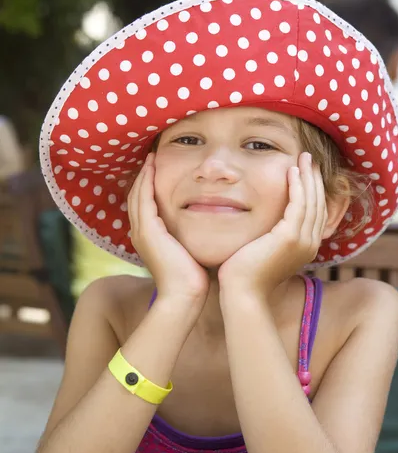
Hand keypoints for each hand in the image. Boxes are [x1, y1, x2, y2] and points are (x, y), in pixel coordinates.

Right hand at [128, 153, 209, 303]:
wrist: (184, 296)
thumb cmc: (193, 279)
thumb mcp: (189, 252)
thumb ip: (191, 237)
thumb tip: (207, 227)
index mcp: (149, 238)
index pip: (144, 205)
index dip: (148, 186)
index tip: (158, 169)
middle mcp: (140, 233)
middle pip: (136, 196)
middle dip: (143, 176)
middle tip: (152, 156)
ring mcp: (141, 232)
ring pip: (138, 194)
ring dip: (144, 174)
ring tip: (152, 156)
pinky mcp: (148, 231)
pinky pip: (144, 198)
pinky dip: (147, 181)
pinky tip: (153, 166)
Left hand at [218, 152, 327, 296]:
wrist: (242, 293)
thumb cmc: (245, 275)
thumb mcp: (263, 252)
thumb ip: (269, 238)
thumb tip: (263, 227)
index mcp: (305, 248)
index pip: (315, 213)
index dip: (313, 190)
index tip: (306, 171)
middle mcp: (310, 244)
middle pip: (318, 203)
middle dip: (314, 179)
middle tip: (308, 158)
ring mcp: (302, 241)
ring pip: (311, 201)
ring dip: (308, 176)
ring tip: (303, 157)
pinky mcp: (290, 237)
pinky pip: (299, 204)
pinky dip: (297, 185)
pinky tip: (292, 170)